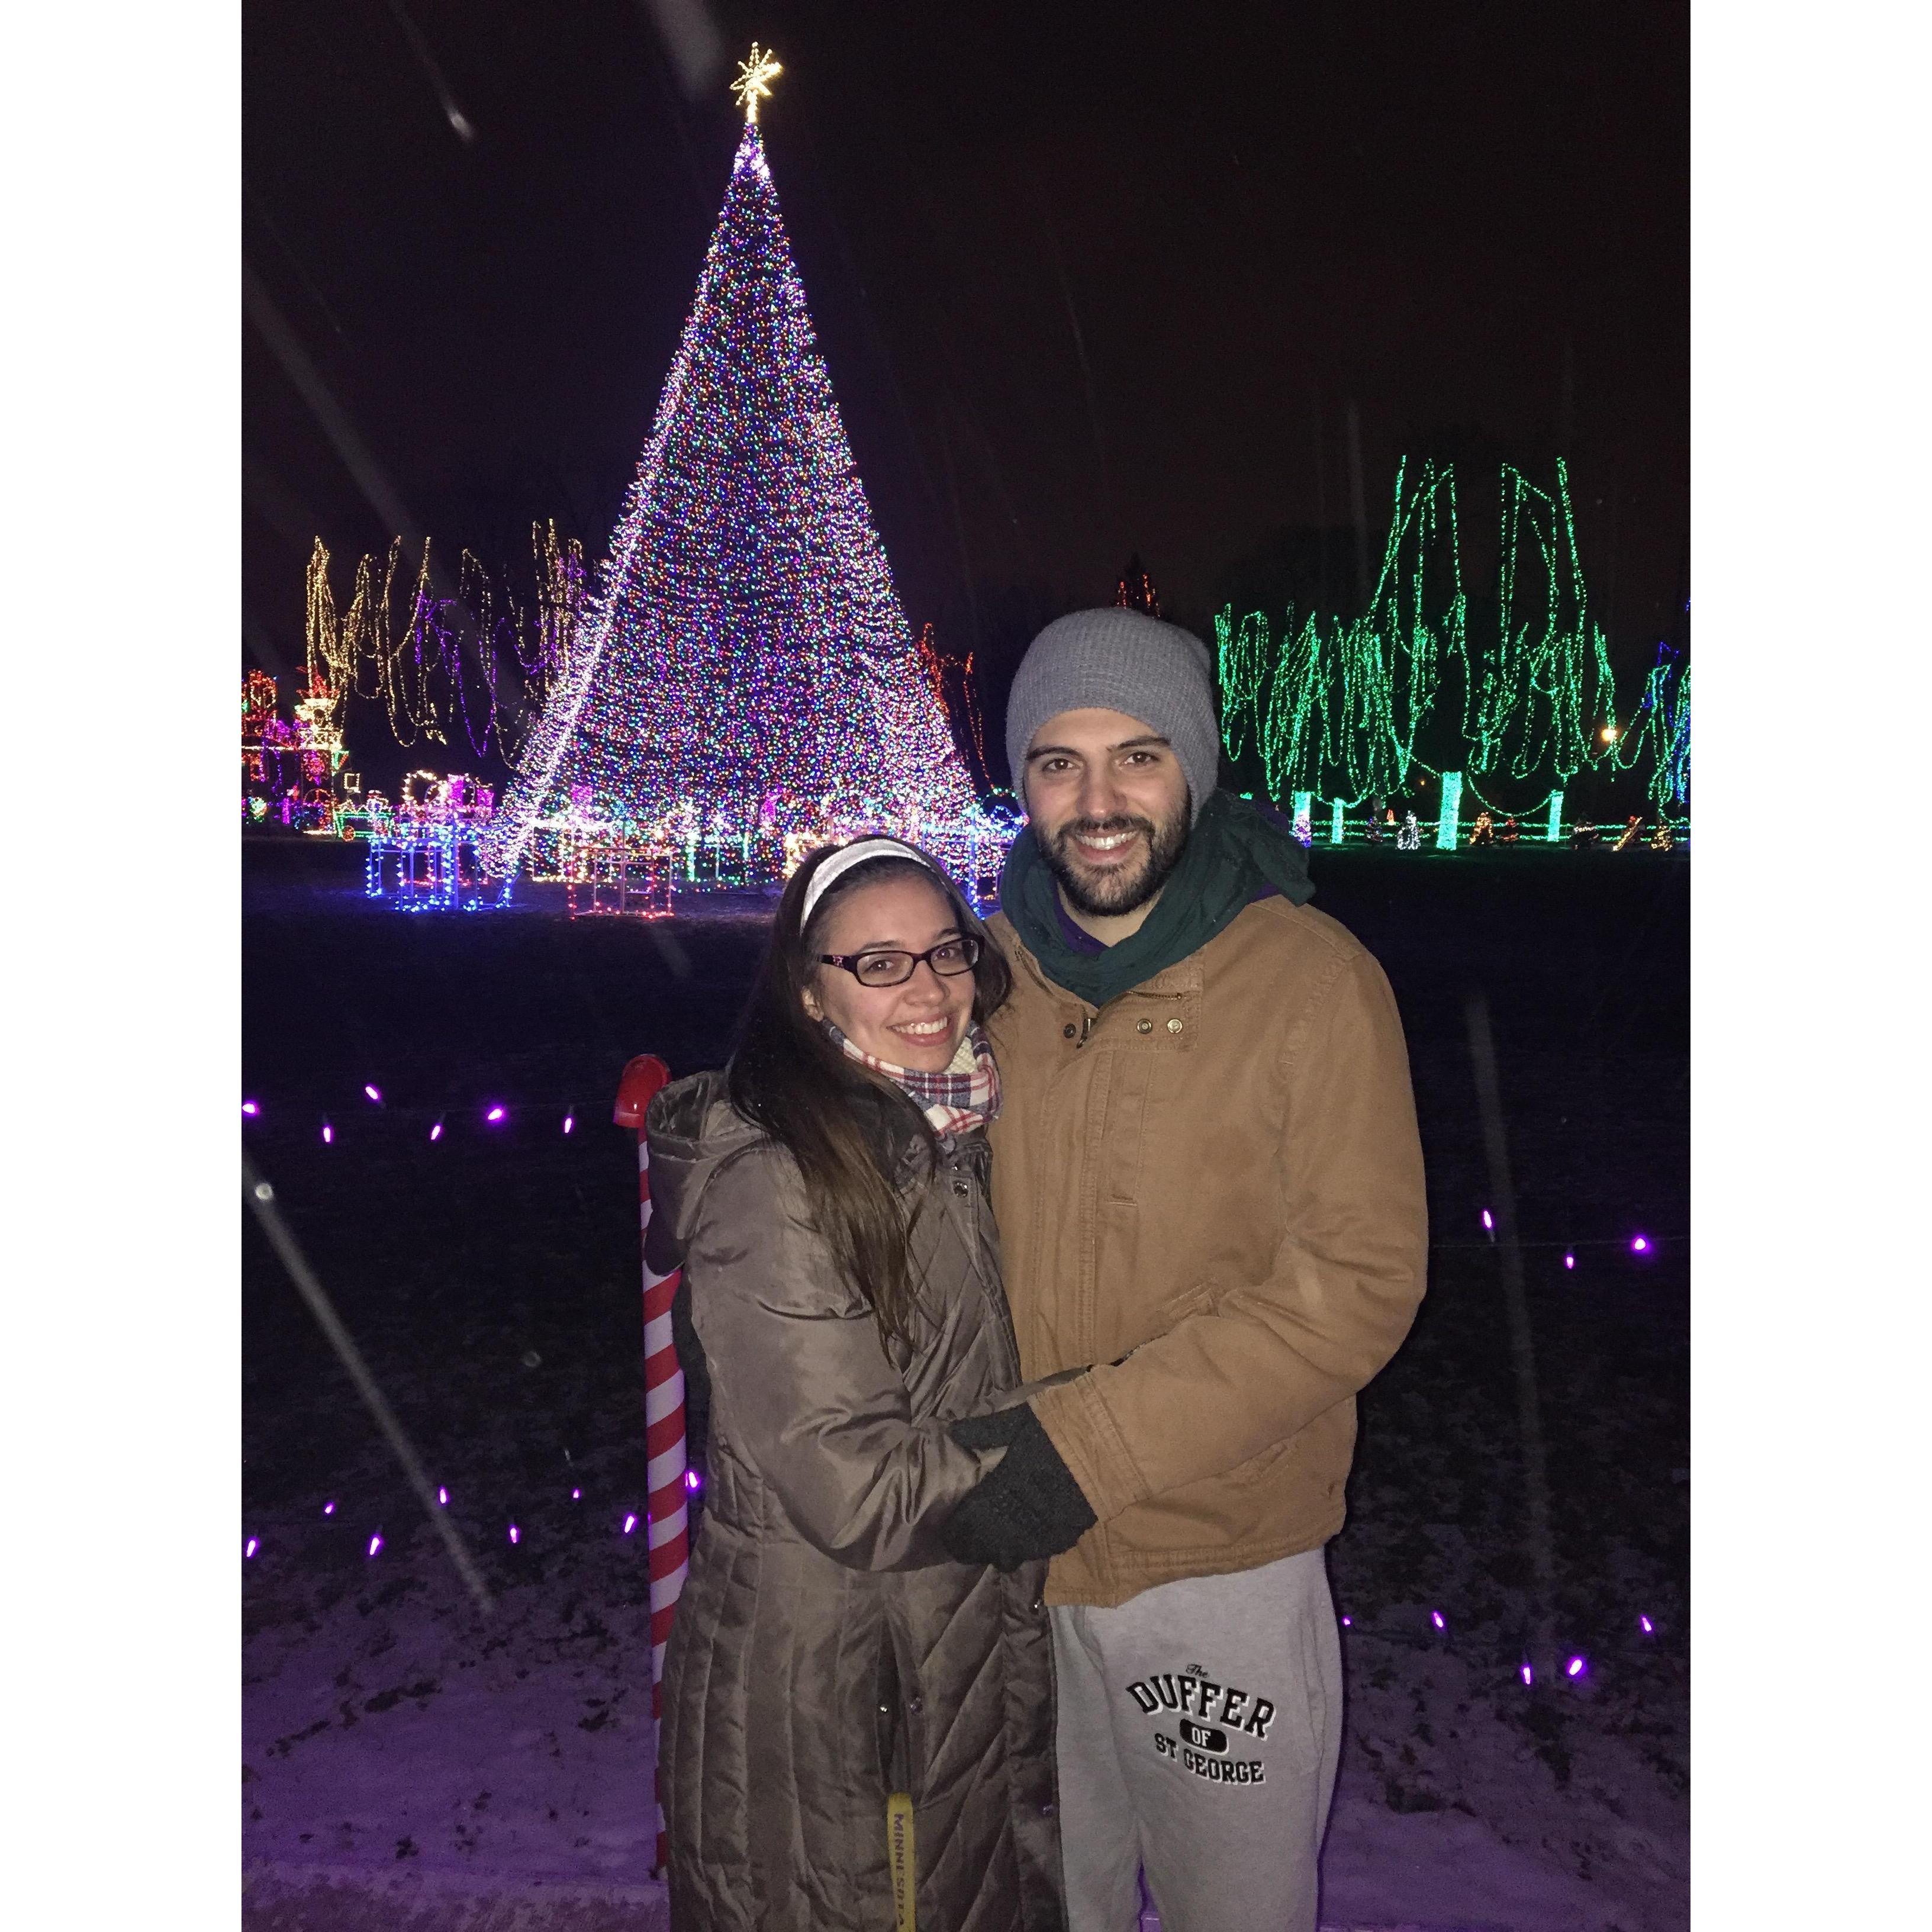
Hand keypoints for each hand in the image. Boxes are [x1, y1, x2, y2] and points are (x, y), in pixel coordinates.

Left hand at [941, 1406, 1096, 1571]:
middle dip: (975, 1547)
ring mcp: (1046, 1525)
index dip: (959, 1531)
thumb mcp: (1019, 1420)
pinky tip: (1026, 1546)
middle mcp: (1021, 1511)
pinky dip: (1031, 1548)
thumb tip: (954, 1433)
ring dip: (1001, 1552)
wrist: (1107, 1443)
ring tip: (991, 1553)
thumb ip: (986, 1430)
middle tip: (964, 1550)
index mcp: (1004, 1485)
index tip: (949, 1535)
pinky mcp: (1069, 1530)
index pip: (972, 1518)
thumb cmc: (1059, 1426)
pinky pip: (1045, 1547)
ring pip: (1016, 1550)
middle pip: (991, 1540)